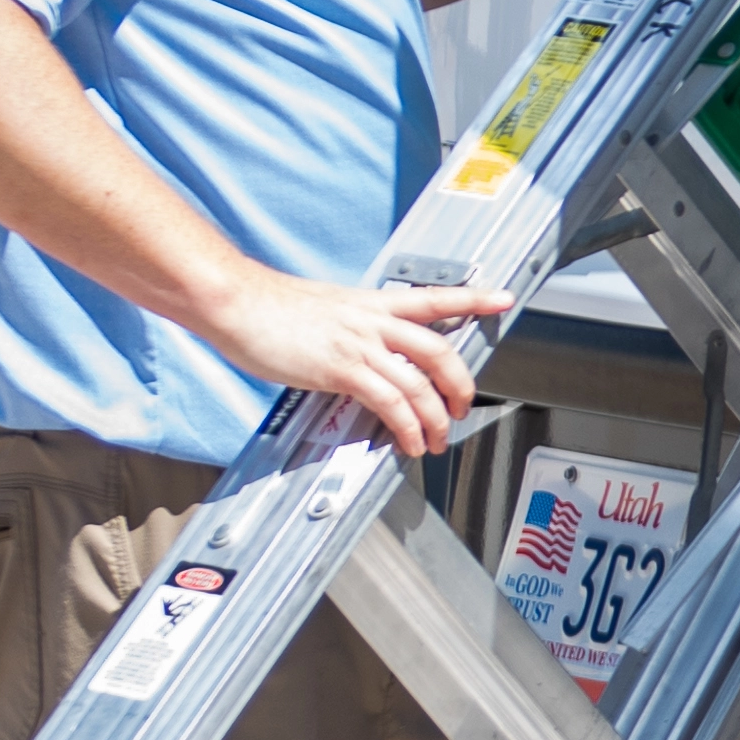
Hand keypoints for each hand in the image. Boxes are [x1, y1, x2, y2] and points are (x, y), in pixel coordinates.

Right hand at [203, 263, 511, 454]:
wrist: (236, 301)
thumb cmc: (269, 307)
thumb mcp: (325, 309)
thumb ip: (353, 327)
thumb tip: (366, 349)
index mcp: (372, 303)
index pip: (434, 297)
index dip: (473, 298)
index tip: (503, 299)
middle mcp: (373, 321)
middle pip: (439, 349)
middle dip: (460, 383)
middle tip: (463, 407)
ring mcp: (359, 344)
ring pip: (419, 382)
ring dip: (434, 417)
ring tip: (435, 440)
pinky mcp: (340, 369)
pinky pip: (389, 402)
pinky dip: (406, 427)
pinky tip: (407, 442)